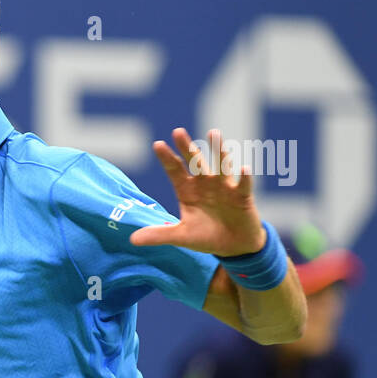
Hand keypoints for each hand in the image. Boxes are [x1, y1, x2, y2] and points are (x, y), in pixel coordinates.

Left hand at [133, 128, 266, 256]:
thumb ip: (159, 235)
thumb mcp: (181, 236)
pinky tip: (244, 168)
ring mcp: (224, 188)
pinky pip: (243, 186)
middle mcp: (205, 184)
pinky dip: (244, 178)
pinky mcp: (242, 197)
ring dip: (218, 151)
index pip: (175, 170)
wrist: (233, 246)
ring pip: (221, 166)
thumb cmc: (206, 237)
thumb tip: (132, 239)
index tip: (157, 144)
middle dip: (186, 148)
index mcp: (188, 190)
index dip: (167, 158)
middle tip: (177, 131)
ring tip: (214, 133)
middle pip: (195, 162)